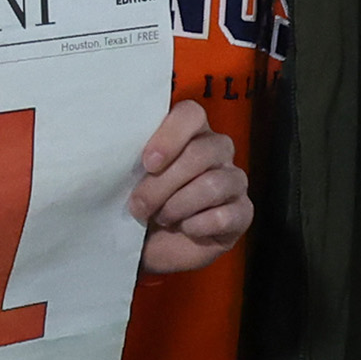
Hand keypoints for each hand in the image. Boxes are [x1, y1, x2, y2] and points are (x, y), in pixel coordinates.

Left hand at [127, 98, 252, 275]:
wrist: (152, 246)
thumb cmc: (142, 204)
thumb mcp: (130, 178)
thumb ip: (131, 158)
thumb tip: (117, 152)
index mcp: (190, 132)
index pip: (191, 113)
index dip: (170, 136)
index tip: (147, 163)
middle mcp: (217, 150)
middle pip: (200, 152)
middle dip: (163, 183)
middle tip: (139, 205)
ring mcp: (234, 180)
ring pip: (213, 184)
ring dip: (178, 205)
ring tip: (161, 217)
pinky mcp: (243, 212)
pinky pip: (225, 215)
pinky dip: (198, 225)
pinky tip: (185, 228)